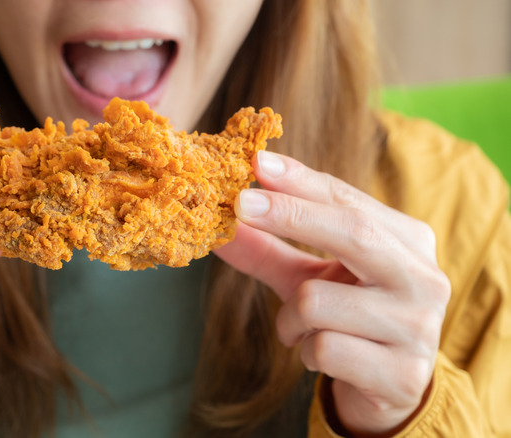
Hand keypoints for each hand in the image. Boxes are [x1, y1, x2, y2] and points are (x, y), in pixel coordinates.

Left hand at [214, 151, 450, 434]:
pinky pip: (323, 348)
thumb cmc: (345, 318)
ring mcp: (419, 327)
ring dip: (290, 319)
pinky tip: (322, 358)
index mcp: (408, 242)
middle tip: (240, 207)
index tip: (256, 164)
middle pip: (352, 232)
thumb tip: (218, 223)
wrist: (385, 388)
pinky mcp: (402, 373)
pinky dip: (305, 352)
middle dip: (289, 216)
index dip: (300, 182)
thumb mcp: (307, 277)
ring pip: (317, 301)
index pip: (349, 200)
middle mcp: (423, 278)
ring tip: (303, 330)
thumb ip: (267, 248)